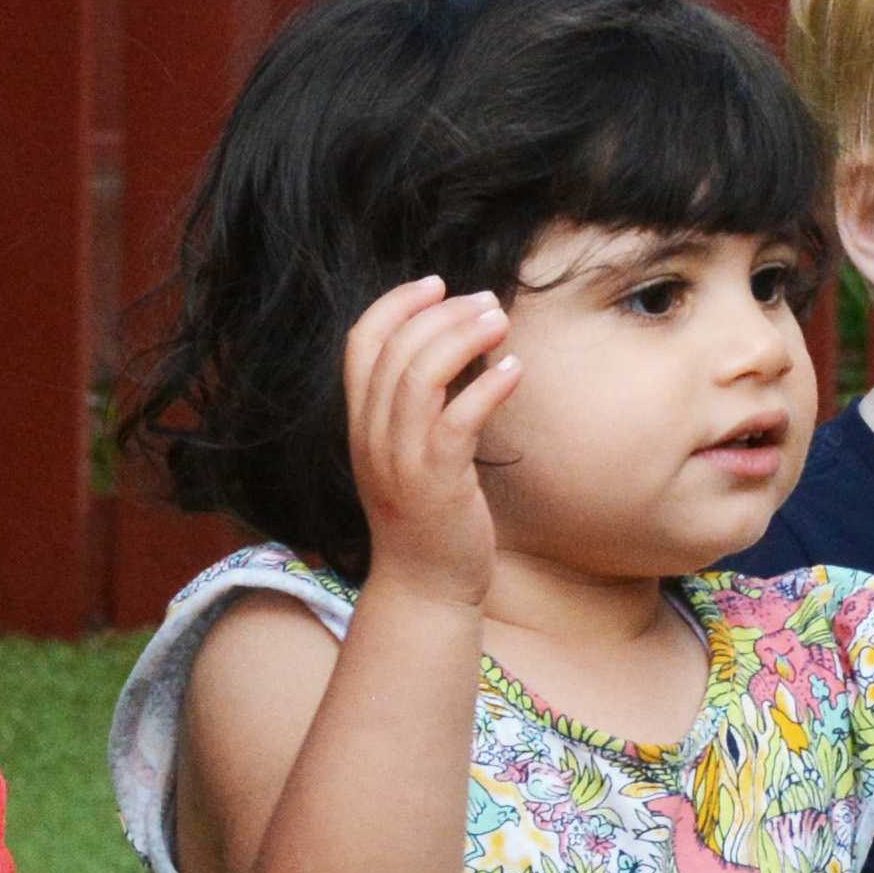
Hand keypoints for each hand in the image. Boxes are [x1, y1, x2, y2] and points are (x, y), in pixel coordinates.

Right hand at [339, 278, 518, 599]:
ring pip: (419, 376)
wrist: (425, 588)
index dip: (396, 302)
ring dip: (464, 337)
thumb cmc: (428, 516)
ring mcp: (400, 460)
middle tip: (487, 301)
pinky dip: (486, 386)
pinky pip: (456, 420)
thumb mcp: (410, 451)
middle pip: (395, 349)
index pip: (360, 342)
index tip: (437, 284)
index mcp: (361, 423)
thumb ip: (421, 402)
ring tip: (500, 322)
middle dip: (443, 312)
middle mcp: (371, 437)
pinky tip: (513, 371)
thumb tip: (457, 344)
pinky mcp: (435, 483)